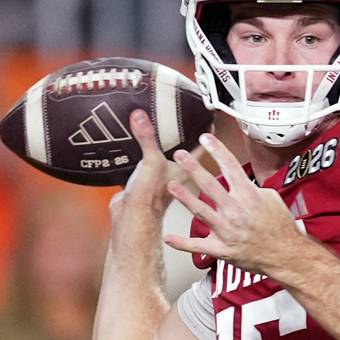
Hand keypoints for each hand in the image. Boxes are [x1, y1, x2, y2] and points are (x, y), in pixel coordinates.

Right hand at [108, 110, 194, 265]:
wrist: (130, 221)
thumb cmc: (149, 201)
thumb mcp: (151, 161)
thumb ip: (147, 138)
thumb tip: (141, 117)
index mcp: (187, 171)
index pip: (202, 148)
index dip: (206, 133)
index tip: (209, 120)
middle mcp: (178, 177)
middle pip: (187, 155)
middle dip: (186, 141)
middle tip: (188, 126)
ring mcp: (164, 183)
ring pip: (169, 163)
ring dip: (165, 152)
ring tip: (162, 138)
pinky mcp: (147, 188)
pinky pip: (149, 171)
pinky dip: (145, 163)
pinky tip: (138, 158)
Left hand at [164, 133, 302, 273]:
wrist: (286, 255)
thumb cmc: (280, 228)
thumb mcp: (272, 199)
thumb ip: (253, 188)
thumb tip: (240, 179)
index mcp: (250, 197)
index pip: (231, 167)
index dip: (217, 150)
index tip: (206, 138)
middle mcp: (237, 212)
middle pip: (211, 186)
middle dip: (194, 168)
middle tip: (180, 156)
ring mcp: (228, 231)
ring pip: (202, 211)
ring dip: (185, 198)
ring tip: (172, 185)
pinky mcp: (222, 250)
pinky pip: (199, 246)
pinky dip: (182, 243)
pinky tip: (168, 238)